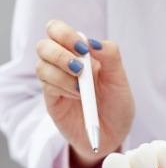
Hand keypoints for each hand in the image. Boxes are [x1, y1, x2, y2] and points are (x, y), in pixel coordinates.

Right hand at [35, 20, 134, 167]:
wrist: (113, 136)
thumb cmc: (117, 107)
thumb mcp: (120, 82)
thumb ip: (111, 58)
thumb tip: (93, 42)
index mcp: (81, 54)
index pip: (58, 31)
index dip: (65, 34)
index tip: (84, 49)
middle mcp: (64, 65)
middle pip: (44, 45)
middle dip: (59, 53)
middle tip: (79, 68)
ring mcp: (56, 82)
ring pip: (42, 66)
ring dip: (62, 74)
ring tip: (82, 88)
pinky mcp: (52, 99)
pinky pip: (47, 86)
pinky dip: (62, 87)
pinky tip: (78, 96)